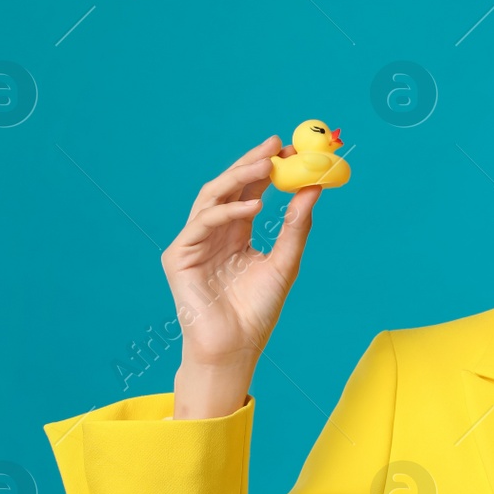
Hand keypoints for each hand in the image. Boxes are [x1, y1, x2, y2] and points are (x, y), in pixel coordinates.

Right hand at [160, 135, 321, 396]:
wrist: (234, 348)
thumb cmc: (256, 312)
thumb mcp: (284, 262)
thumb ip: (296, 226)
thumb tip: (314, 187)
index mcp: (236, 233)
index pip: (250, 191)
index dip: (267, 168)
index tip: (292, 149)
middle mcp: (212, 233)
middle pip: (228, 187)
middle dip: (251, 163)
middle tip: (276, 145)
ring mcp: (193, 243)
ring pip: (211, 197)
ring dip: (238, 178)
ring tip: (266, 165)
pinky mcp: (179, 256)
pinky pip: (202, 223)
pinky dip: (228, 211)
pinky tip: (255, 206)